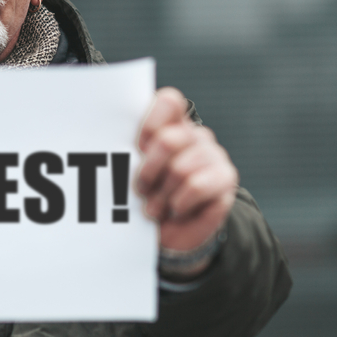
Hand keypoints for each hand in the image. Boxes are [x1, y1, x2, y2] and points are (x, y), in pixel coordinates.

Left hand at [135, 88, 236, 266]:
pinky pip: (196, 186)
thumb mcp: (132, 172)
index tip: (137, 149)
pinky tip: (175, 210)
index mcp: (171, 125)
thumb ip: (129, 152)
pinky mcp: (226, 178)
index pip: (169, 102)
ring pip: (180, 168)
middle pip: (167, 140)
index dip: (149, 125)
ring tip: (155, 208)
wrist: (172, 234)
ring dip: (161, 195)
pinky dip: (178, 203)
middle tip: (140, 190)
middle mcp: (195, 135)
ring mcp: (214, 155)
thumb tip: (111, 146)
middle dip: (147, 172)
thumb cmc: (147, 197)